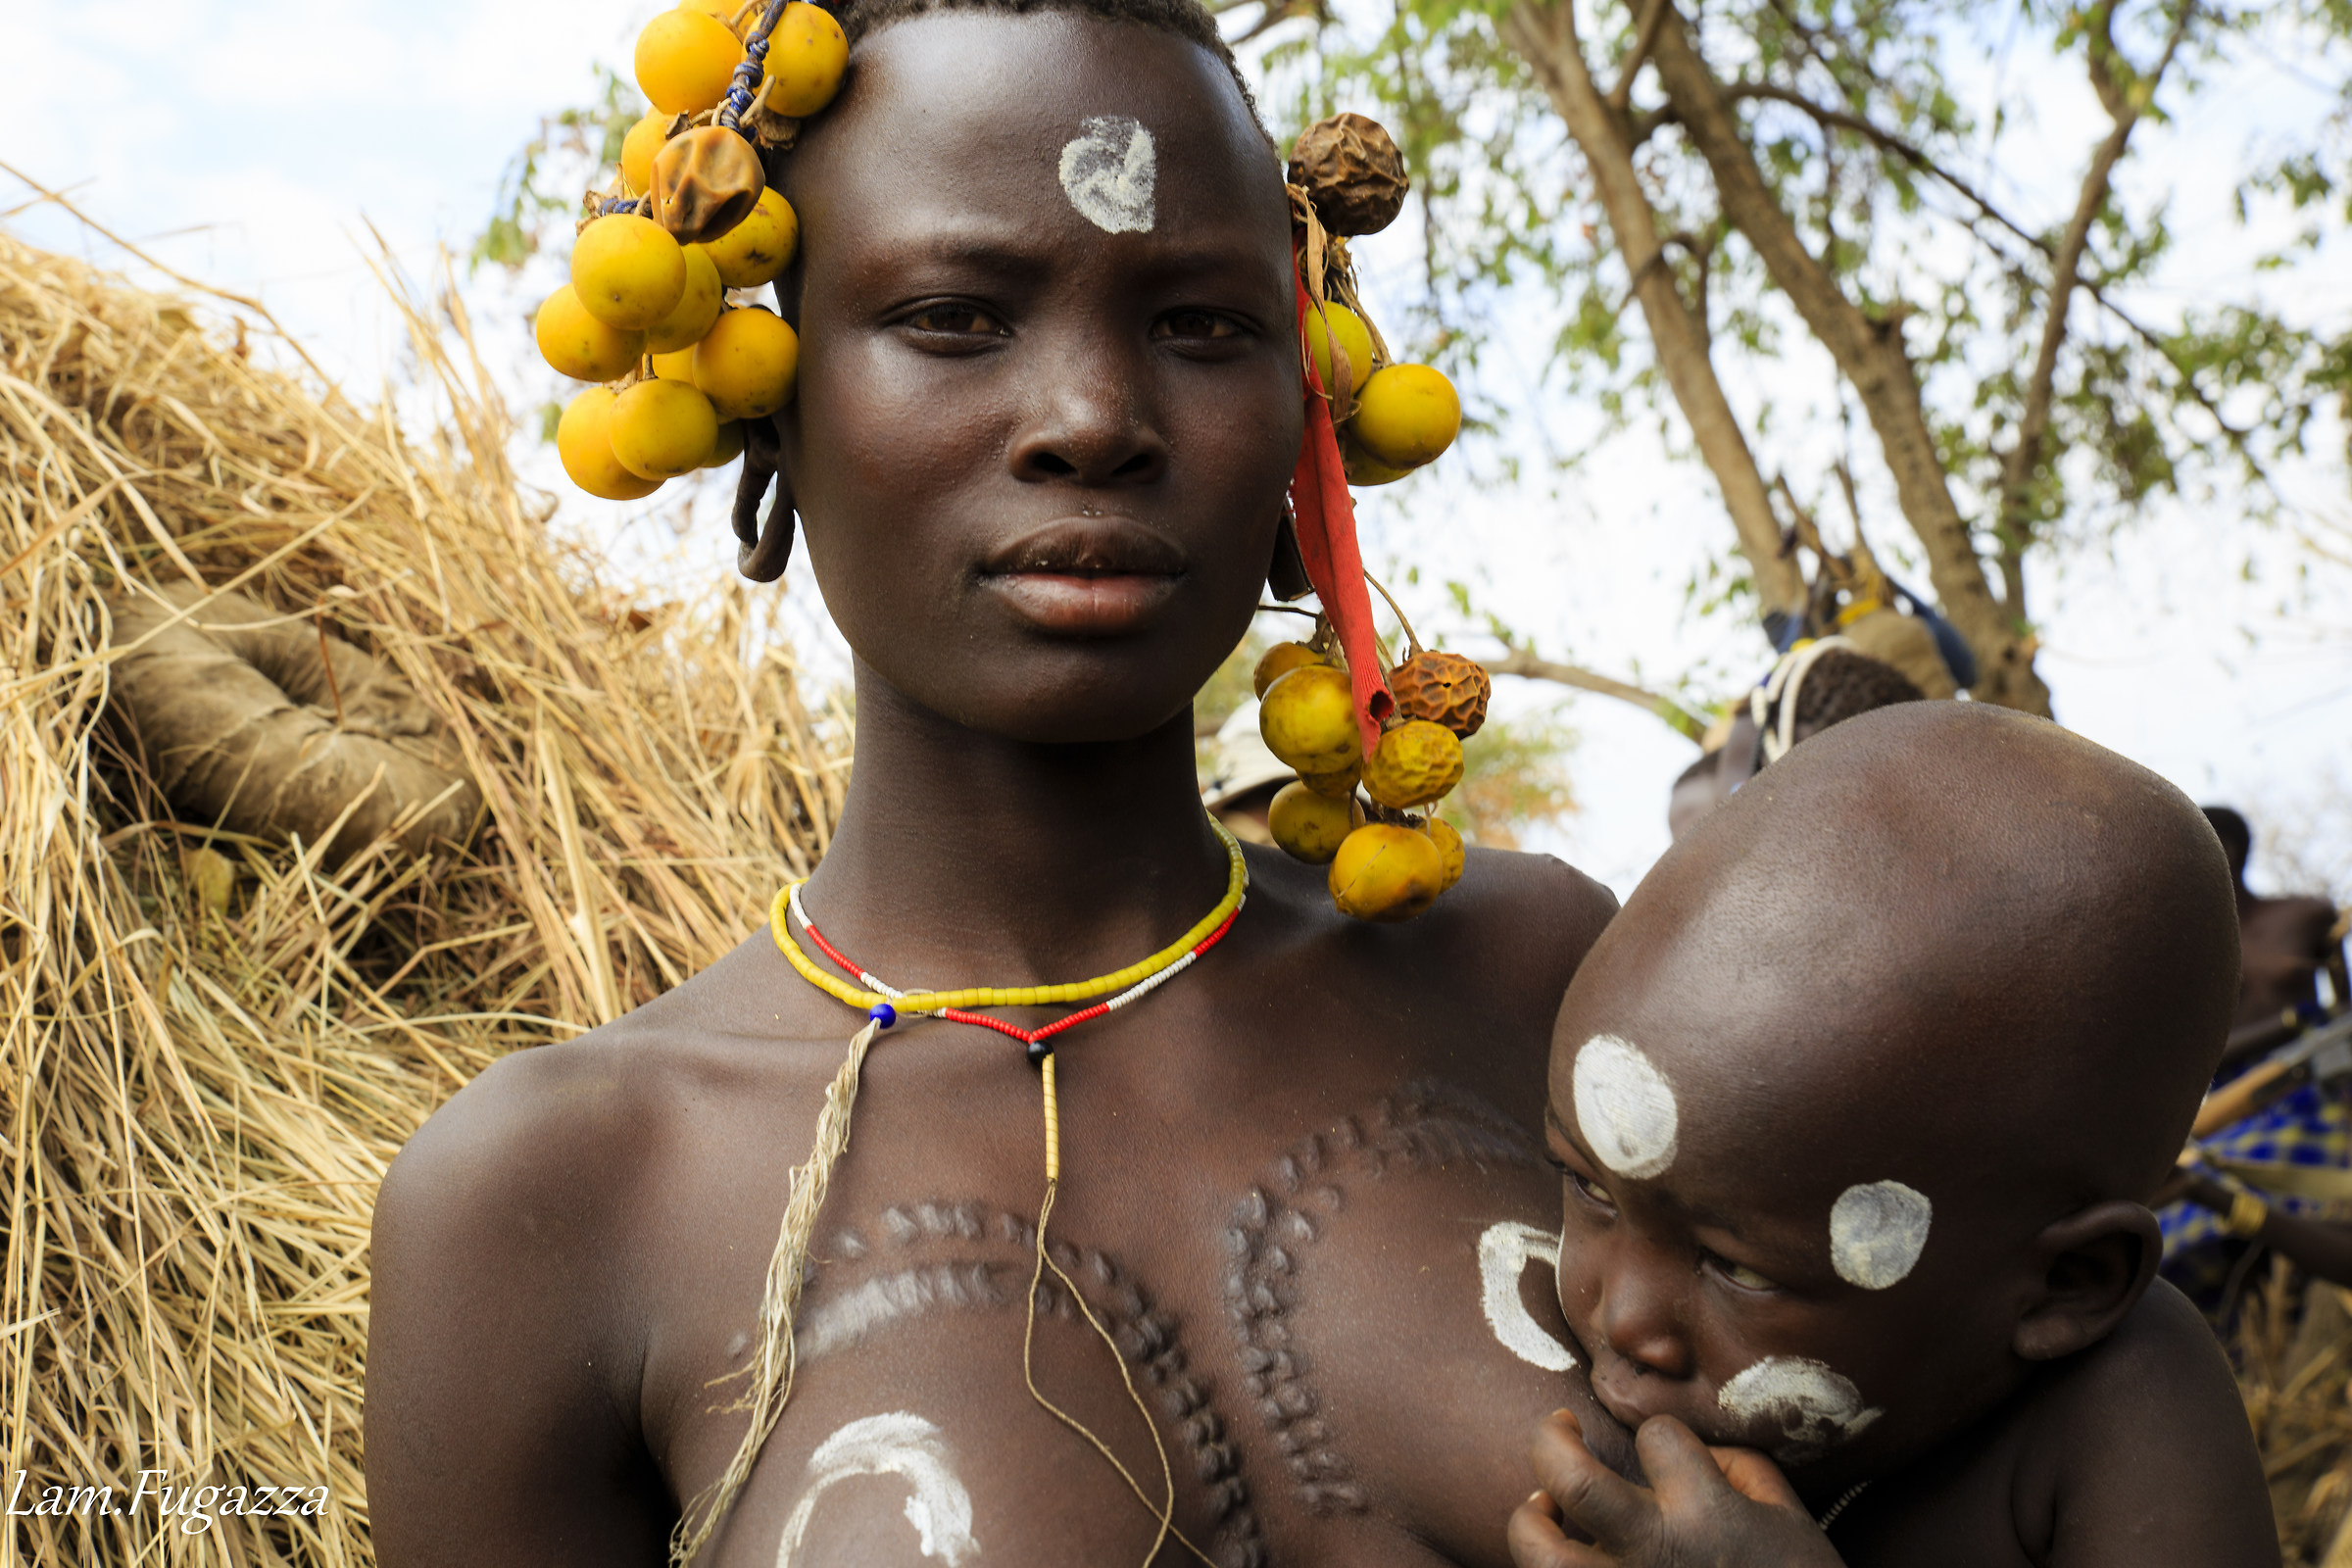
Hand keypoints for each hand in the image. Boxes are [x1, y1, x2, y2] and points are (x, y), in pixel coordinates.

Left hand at [1508, 1409, 1847, 1567]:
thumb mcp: (1790, 1521)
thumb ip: (1740, 1468)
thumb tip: (1691, 1448)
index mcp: (1705, 1515)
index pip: (1655, 1435)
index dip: (1659, 1433)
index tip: (1665, 1449)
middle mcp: (1654, 1551)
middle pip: (1572, 1479)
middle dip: (1551, 1439)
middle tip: (1559, 1425)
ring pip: (1540, 1554)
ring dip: (1530, 1521)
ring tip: (1543, 1503)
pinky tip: (1565, 1557)